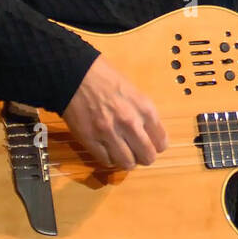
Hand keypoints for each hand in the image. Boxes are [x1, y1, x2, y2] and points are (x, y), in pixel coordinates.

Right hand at [62, 53, 167, 168]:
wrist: (76, 75)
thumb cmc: (106, 79)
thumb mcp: (135, 92)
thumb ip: (143, 114)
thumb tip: (149, 134)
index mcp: (144, 109)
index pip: (161, 142)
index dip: (157, 146)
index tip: (151, 144)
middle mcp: (130, 123)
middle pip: (147, 157)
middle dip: (144, 157)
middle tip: (137, 152)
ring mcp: (109, 133)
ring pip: (127, 163)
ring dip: (126, 160)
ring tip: (122, 152)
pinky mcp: (90, 140)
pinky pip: (106, 161)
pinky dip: (109, 159)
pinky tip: (108, 150)